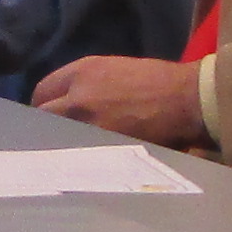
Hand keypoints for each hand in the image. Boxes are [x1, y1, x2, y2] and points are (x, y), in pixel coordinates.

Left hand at [33, 55, 206, 144]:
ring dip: (61, 144)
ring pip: (56, 140)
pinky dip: (79, 160)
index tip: (51, 114)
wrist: (189, 100)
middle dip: (47, 126)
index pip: (42, 91)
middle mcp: (78, 97)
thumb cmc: (159, 82)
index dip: (45, 105)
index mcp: (83, 72)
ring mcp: (88, 126)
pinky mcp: (101, 149)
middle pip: (42, 117)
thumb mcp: (116, 69)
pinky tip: (87, 162)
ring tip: (71, 151)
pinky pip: (78, 157)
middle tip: (57, 136)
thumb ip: (87, 83)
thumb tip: (69, 100)